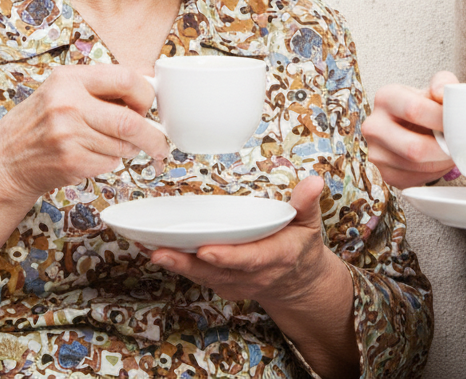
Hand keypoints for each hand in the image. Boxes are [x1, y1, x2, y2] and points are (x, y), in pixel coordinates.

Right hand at [0, 63, 167, 202]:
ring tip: (114, 146)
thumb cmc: (39, 123)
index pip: (126, 79)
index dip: (146, 95)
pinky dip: (110, 162)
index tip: (149, 105)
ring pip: (124, 145)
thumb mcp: (62, 90)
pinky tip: (92, 156)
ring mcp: (67, 135)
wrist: (5, 162)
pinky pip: (110, 163)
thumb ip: (101, 85)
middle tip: (159, 142)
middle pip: (130, 121)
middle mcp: (67, 104)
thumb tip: (149, 81)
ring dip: (129, 149)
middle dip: (153, 135)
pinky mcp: (70, 162)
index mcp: (69, 79)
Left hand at [148, 175, 343, 305]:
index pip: (250, 259)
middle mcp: (253, 275)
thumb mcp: (310, 224)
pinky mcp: (223, 284)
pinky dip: (178, 265)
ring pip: (202, 276)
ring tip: (151, 249)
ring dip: (176, 264)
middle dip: (188, 263)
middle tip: (161, 251)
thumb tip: (314, 181)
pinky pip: (198, 276)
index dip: (228, 256)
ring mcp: (236, 283)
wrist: (299, 284)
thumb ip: (307, 203)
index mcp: (276, 258)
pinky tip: (157, 250)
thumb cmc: (301, 248)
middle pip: (216, 271)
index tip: (207, 249)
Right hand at [362, 71, 458, 187]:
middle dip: (444, 149)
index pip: (414, 110)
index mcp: (385, 98)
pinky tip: (438, 160)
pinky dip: (434, 174)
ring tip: (450, 150)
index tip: (457, 122)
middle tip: (459, 144)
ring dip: (441, 162)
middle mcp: (373, 126)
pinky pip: (415, 180)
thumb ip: (444, 83)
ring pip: (416, 167)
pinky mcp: (385, 174)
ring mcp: (376, 152)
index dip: (441, 119)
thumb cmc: (427, 106)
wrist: (415, 125)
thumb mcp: (436, 88)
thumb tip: (441, 92)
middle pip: (414, 147)